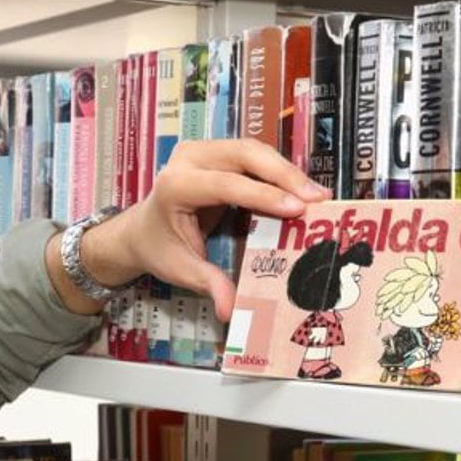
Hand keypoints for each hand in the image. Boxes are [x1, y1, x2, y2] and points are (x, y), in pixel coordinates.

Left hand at [78, 139, 329, 319]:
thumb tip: (230, 310)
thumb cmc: (161, 248)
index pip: (225, 184)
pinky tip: (301, 190)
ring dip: (287, 172)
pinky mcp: (217, 151)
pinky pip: (253, 156)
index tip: (298, 209)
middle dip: (285, 176)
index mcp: (175, 185)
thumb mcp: (181, 270)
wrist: (142, 230)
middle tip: (319, 199)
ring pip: (254, 151)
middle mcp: (188, 159)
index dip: (264, 195)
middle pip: (244, 155)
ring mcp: (203, 150)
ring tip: (318, 196)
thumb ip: (209, 284)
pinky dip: (279, 171)